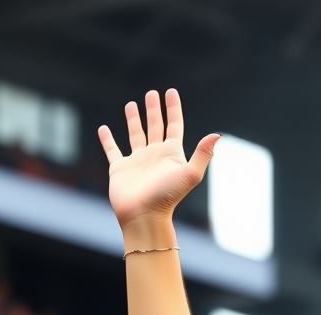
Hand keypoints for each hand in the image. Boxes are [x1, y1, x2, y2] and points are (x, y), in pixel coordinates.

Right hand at [98, 89, 219, 229]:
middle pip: (156, 126)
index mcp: (171, 154)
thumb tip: (217, 135)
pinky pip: (112, 150)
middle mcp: (155, 156)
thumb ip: (202, 154)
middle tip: (152, 93)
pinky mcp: (120, 168)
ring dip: (134, 120)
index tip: (171, 92)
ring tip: (132, 104)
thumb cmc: (167, 197)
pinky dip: (107, 139)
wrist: (144, 216)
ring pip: (136, 134)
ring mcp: (137, 161)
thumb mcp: (189, 174)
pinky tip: (104, 129)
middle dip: (154, 110)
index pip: (174, 126)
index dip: (173, 109)